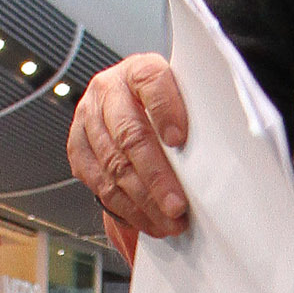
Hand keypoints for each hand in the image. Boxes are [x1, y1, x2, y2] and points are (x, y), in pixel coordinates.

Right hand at [65, 55, 189, 268]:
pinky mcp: (78, 148)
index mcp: (138, 71)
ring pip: (113, 166)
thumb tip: (216, 153)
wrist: (134, 100)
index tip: (179, 140)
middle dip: (156, 177)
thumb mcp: (183, 95)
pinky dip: (125, 209)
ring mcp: (88, 119)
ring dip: (142, 201)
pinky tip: (147, 221)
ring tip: (168, 222)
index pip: (151, 83)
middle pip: (130, 135)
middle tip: (177, 205)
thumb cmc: (166, 102)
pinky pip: (98, 184)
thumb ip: (195, 114)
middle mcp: (107, 91)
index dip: (165, 111)